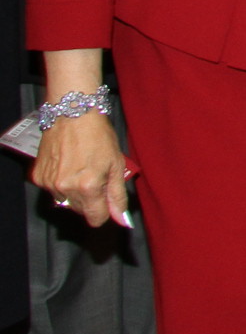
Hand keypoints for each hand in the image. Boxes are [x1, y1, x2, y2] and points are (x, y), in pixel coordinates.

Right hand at [30, 109, 126, 229]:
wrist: (72, 114)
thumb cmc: (98, 136)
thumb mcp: (116, 164)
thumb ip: (117, 194)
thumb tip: (120, 219)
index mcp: (88, 186)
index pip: (95, 218)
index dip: (104, 213)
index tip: (107, 203)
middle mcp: (66, 188)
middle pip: (80, 211)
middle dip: (91, 200)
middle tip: (96, 177)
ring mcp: (49, 183)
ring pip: (66, 201)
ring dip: (75, 192)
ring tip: (81, 168)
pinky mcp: (38, 177)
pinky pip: (52, 190)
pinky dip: (61, 183)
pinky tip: (67, 165)